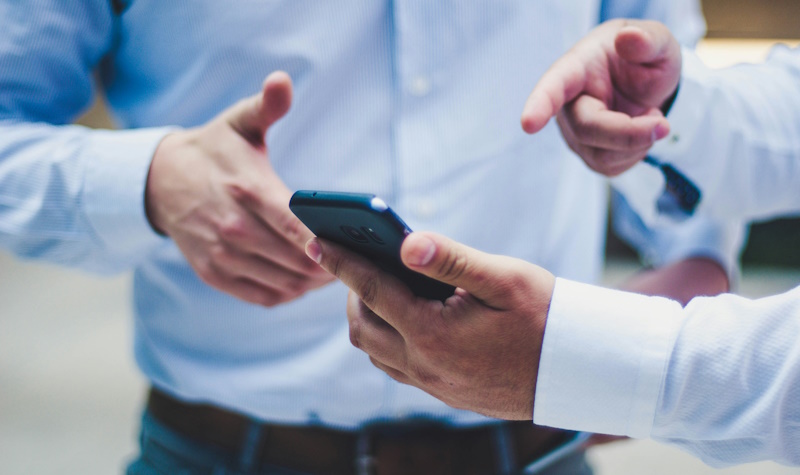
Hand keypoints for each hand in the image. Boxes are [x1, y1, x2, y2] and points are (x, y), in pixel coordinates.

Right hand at [145, 71, 333, 306]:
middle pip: (297, 261)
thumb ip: (266, 106)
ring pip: (284, 283)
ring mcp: (222, 255)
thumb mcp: (239, 122)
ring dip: (314, 283)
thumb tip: (282, 81)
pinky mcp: (214, 273)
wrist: (160, 181)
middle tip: (357, 260)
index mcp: (247, 189)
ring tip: (337, 271)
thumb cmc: (214, 151)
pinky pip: (264, 296)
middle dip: (331, 264)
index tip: (354, 246)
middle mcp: (233, 227)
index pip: (296, 226)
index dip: (327, 242)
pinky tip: (305, 281)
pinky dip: (290, 293)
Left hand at [306, 232, 555, 419]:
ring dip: (367, 317)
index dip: (341, 262)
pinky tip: (403, 317)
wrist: (577, 369)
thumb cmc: (545, 316)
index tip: (315, 240)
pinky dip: (386, 339)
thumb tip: (406, 242)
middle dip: (350, 291)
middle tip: (355, 260)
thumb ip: (451, 259)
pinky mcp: (444, 393)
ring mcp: (433, 384)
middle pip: (363, 326)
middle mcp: (425, 365)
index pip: (372, 290)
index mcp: (433, 333)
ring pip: (375, 351)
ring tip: (376, 286)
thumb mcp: (503, 278)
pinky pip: (396, 366)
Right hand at [521, 19, 680, 175]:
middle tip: (663, 125)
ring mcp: (575, 133)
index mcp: (576, 68)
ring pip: (601, 155)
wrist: (646, 85)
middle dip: (629, 133)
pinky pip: (612, 167)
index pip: (553, 86)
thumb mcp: (657, 42)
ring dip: (638, 143)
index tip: (529, 124)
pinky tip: (640, 131)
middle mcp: (567, 104)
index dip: (540, 105)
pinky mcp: (589, 155)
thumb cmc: (644, 59)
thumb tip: (629, 39)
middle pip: (587, 129)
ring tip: (651, 116)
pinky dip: (637, 153)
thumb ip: (648, 39)